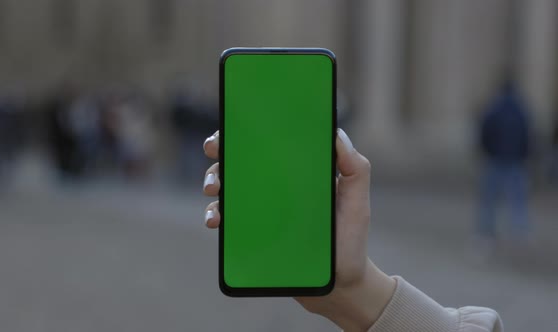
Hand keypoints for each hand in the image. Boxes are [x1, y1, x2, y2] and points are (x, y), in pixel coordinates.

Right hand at [202, 129, 395, 331]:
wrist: (338, 286)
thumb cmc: (350, 241)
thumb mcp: (357, 203)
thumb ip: (355, 169)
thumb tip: (336, 133)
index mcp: (297, 174)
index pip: (270, 145)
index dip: (249, 132)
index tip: (235, 125)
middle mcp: (276, 188)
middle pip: (242, 162)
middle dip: (222, 151)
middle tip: (214, 151)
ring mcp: (262, 211)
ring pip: (228, 187)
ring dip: (213, 180)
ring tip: (214, 189)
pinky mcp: (253, 232)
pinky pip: (228, 219)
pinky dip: (214, 214)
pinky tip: (214, 219)